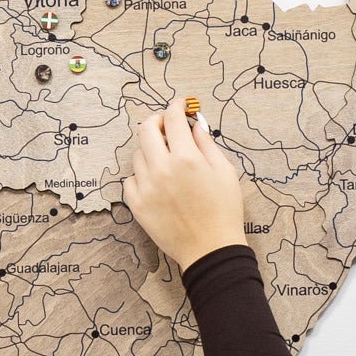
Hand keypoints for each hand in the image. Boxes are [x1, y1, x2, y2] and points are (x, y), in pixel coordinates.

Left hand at [122, 97, 247, 271]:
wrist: (210, 250)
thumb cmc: (224, 211)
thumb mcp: (224, 172)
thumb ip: (207, 144)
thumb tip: (195, 125)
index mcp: (186, 158)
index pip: (173, 118)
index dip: (177, 106)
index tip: (180, 106)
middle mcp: (162, 169)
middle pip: (146, 129)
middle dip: (158, 121)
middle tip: (167, 126)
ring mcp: (146, 188)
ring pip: (138, 154)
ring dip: (150, 150)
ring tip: (165, 160)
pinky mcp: (137, 205)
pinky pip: (130, 180)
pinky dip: (141, 176)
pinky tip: (156, 182)